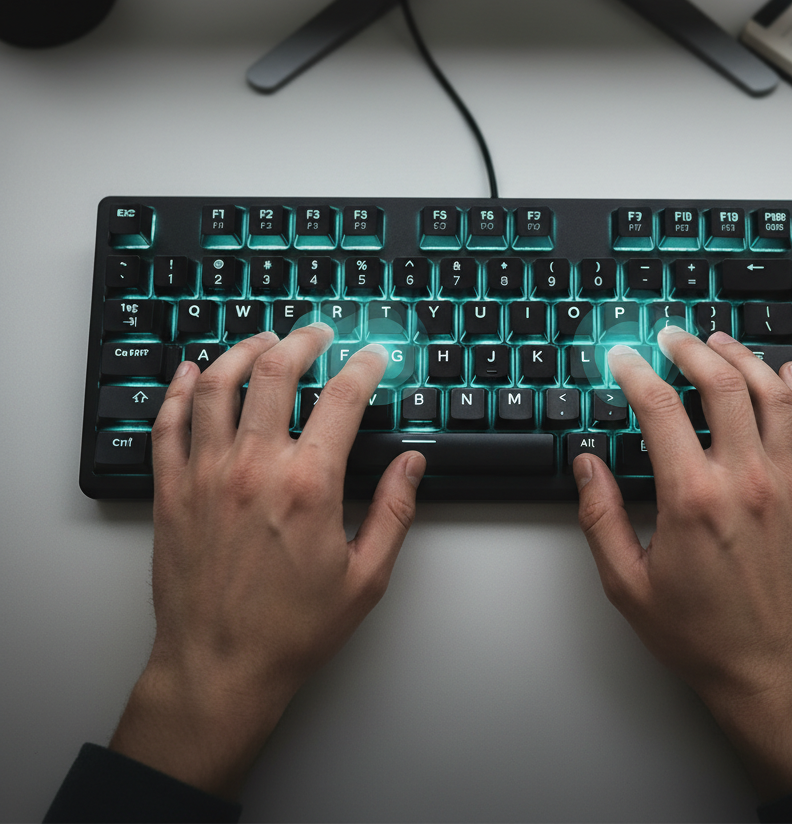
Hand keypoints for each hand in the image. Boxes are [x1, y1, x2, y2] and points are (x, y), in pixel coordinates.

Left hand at [109, 327, 423, 799]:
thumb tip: (412, 465)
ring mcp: (205, 475)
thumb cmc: (291, 631)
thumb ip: (395, 512)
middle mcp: (253, 468)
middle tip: (318, 332)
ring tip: (262, 340)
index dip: (365, 365)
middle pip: (276, 372)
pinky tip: (192, 373)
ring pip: (217, 384)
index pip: (343, 398)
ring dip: (242, 350)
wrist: (219, 670)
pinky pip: (168, 423)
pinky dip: (180, 389)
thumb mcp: (366, 577)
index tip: (374, 356)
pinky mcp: (170, 492)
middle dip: (303, 339)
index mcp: (308, 485)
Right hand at [573, 327, 791, 800]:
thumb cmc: (701, 634)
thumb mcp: (627, 584)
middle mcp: (745, 480)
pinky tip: (786, 373)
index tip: (622, 356)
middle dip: (691, 347)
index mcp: (693, 498)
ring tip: (719, 341)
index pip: (660, 406)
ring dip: (744, 357)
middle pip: (723, 383)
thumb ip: (600, 517)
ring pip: (773, 394)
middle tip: (671, 335)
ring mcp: (788, 484)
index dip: (634, 370)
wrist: (772, 671)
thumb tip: (587, 465)